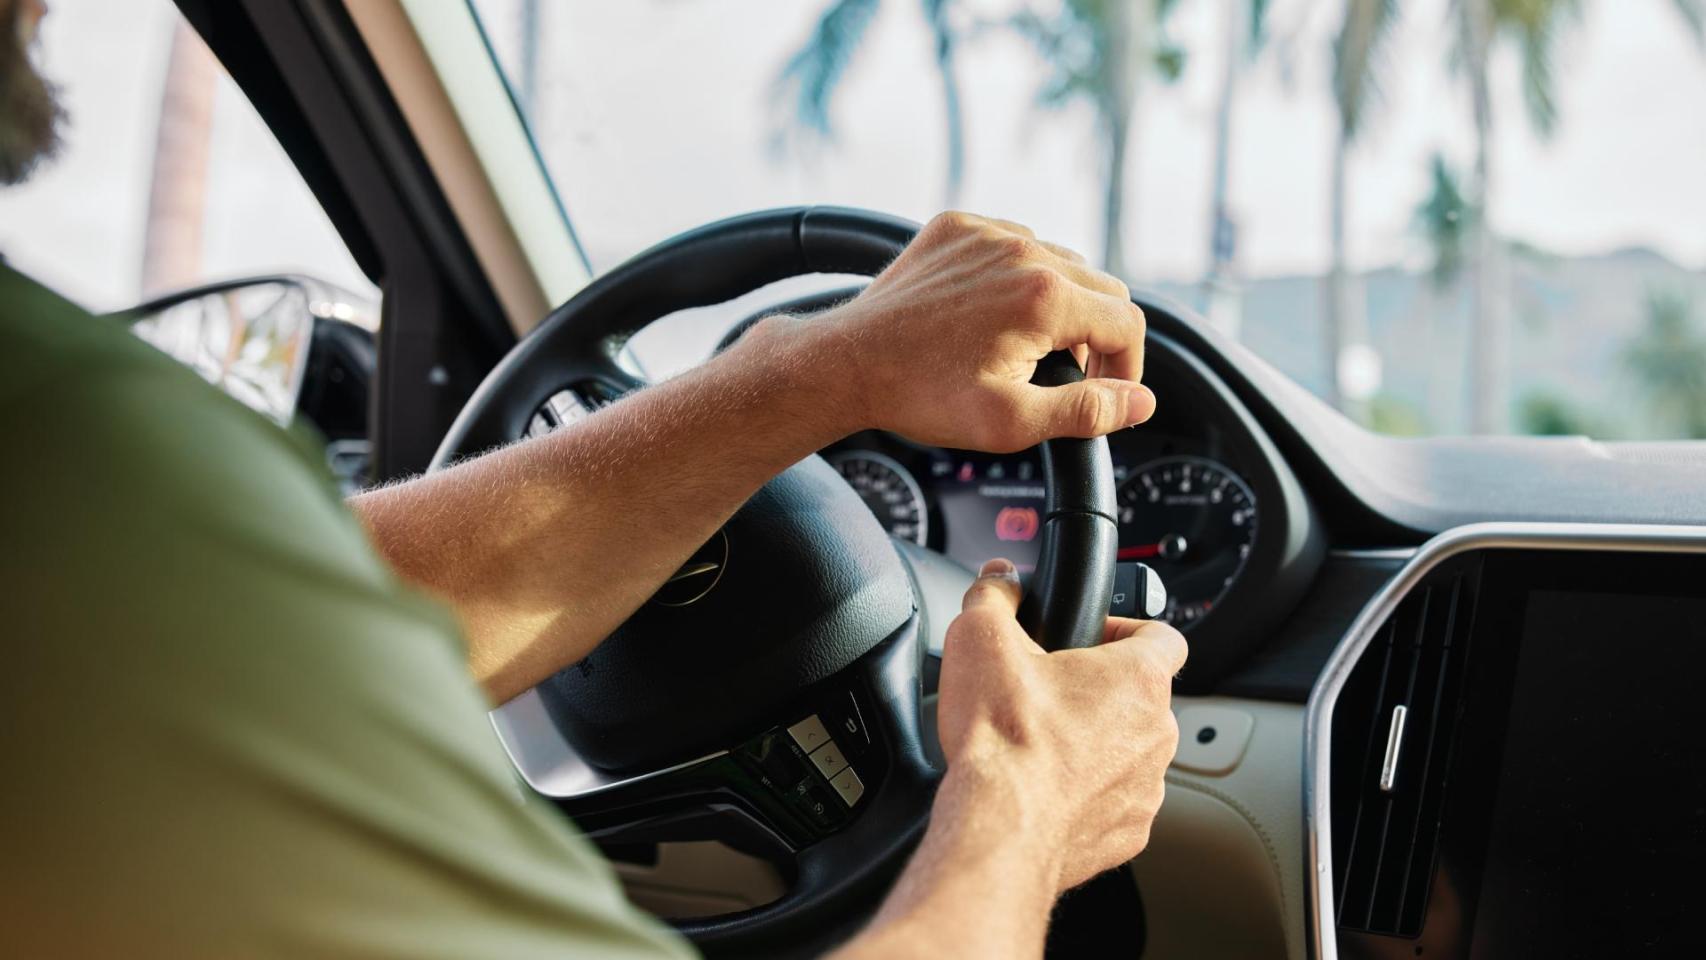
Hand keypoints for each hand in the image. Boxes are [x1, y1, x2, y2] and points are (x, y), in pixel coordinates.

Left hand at [746, 211, 1154, 452]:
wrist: (848, 363)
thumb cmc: (922, 395)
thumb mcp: (1011, 422)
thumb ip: (1086, 411)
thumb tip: (1139, 401)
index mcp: (1044, 298)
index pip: (1128, 323)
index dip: (1129, 366)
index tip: (1108, 393)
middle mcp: (1023, 251)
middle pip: (1103, 289)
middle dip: (1101, 336)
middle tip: (1072, 376)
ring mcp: (989, 233)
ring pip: (1062, 263)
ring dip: (1063, 305)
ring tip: (1032, 349)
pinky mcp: (959, 228)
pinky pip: (1016, 244)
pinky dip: (1020, 277)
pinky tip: (993, 316)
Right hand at [934, 558, 1186, 892]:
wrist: (998, 828)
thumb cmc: (1002, 739)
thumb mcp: (981, 638)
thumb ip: (994, 595)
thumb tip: (998, 581)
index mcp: (1137, 678)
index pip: (1164, 635)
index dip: (1127, 628)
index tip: (1092, 637)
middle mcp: (1156, 733)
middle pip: (1140, 698)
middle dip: (1097, 692)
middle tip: (1047, 692)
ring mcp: (1146, 788)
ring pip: (1128, 753)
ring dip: (1094, 745)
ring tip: (1041, 745)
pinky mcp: (1126, 833)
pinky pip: (1113, 802)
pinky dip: (1085, 795)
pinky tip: (1043, 789)